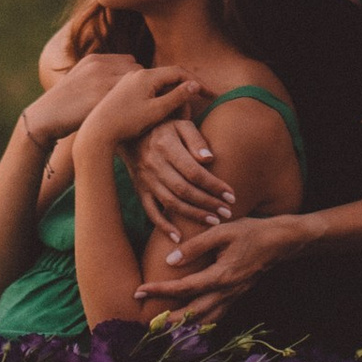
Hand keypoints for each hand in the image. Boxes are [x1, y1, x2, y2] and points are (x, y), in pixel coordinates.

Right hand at [19, 52, 138, 147]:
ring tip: (135, 111)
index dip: (133, 78)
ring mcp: (100, 80)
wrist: (44, 118)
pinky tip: (129, 117)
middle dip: (138, 85)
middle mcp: (99, 65)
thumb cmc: (64, 105)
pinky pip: (128, 97)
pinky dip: (133, 106)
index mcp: (94, 59)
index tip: (131, 94)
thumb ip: (100, 73)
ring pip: (136, 83)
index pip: (130, 61)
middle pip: (136, 70)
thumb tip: (121, 78)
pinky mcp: (100, 98)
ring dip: (138, 95)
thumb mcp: (80, 79)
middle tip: (137, 104)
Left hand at [75, 61, 198, 149]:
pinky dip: (157, 101)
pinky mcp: (121, 91)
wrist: (96, 131)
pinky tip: (157, 117)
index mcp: (146, 75)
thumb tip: (193, 85)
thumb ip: (176, 96)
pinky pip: (146, 91)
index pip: (179, 72)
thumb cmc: (126, 122)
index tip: (212, 94)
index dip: (198, 83)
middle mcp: (136, 73)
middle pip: (168, 79)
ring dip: (170, 99)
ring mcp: (127, 81)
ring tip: (173, 118)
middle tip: (187, 114)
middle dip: (182, 94)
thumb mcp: (156, 111)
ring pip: (157, 86)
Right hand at [129, 103, 232, 237]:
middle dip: (208, 203)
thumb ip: (196, 139)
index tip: (231, 195)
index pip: (194, 171)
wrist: (129, 133)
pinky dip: (163, 226)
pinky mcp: (140, 190)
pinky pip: (150, 212)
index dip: (214, 185)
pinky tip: (179, 237)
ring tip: (213, 221)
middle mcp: (154, 164)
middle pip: (184, 190)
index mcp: (166, 146)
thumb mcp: (180, 124)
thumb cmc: (164, 127)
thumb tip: (208, 159)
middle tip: (227, 212)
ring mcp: (145, 180)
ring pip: (171, 203)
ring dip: (193, 215)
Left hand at [135, 208, 304, 314]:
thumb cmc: (250, 232)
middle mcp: (227, 292)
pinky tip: (187, 324)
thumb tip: (170, 260)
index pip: (184, 288)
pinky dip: (199, 324)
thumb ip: (196, 246)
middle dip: (168, 321)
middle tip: (145, 323)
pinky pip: (215, 317)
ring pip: (205, 321)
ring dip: (183, 327)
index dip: (159, 291)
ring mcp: (232, 297)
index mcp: (221, 276)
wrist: (280, 242)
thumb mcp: (222, 231)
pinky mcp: (235, 297)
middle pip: (192, 314)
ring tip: (162, 329)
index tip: (139, 292)